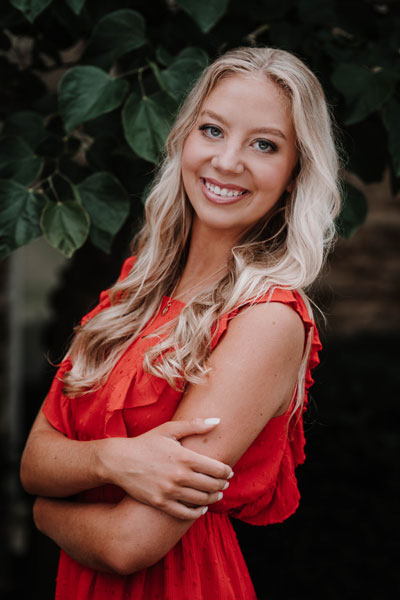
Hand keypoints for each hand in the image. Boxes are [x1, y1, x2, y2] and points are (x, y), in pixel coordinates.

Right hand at [99, 418, 232, 519]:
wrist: (120, 461)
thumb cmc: (146, 443)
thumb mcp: (169, 429)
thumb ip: (195, 425)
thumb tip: (218, 421)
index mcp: (185, 457)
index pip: (216, 468)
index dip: (226, 472)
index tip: (229, 472)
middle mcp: (179, 476)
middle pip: (211, 485)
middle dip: (222, 485)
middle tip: (225, 484)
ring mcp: (170, 491)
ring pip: (201, 500)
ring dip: (213, 498)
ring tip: (216, 495)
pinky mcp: (161, 503)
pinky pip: (185, 513)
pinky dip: (196, 513)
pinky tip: (201, 509)